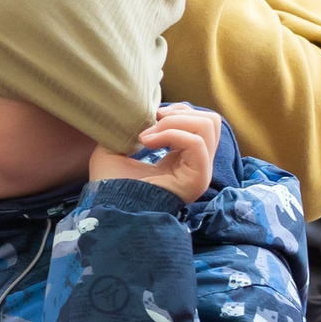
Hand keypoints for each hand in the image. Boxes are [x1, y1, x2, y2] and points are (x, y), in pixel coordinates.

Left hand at [89, 104, 222, 204]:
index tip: (150, 118)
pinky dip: (171, 133)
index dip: (176, 111)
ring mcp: (200, 171)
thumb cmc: (111, 185)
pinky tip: (147, 142)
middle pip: (210, 121)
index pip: (199, 123)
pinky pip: (196, 142)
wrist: (110, 210)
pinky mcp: (198, 178)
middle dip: (179, 113)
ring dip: (174, 121)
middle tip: (151, 123)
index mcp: (181, 158)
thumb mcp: (115, 148)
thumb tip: (136, 112)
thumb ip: (128, 129)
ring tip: (147, 136)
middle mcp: (195, 164)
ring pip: (208, 126)